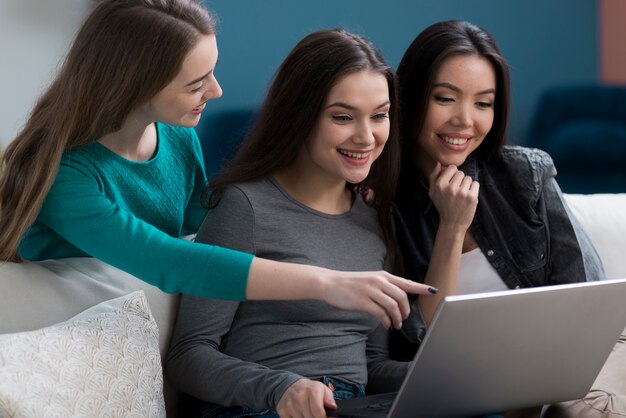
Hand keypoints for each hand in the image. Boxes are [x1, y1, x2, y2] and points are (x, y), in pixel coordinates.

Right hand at [276, 378, 335, 417]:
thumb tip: (333, 408)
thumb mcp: (322, 389)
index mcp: (312, 391)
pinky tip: (300, 415)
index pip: (318, 412)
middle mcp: (300, 397)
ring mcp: (290, 405)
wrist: (289, 385)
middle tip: (317, 415)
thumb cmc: (309, 389)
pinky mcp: (282, 412)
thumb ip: (329, 399)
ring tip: (308, 414)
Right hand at [321, 269, 436, 329]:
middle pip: (402, 297)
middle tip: (403, 319)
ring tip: (395, 324)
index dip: (421, 287)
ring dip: (397, 318)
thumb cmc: (350, 283)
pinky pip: (381, 314)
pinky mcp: (363, 301)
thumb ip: (384, 286)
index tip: (433, 291)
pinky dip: (386, 321)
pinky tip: (386, 325)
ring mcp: (370, 291)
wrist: (330, 283)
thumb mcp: (370, 279)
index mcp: (383, 276)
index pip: (406, 282)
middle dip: (406, 311)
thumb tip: (399, 300)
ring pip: (393, 306)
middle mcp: (379, 281)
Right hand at [428, 163, 478, 231]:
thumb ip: (434, 176)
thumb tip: (439, 163)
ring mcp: (462, 192)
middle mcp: (450, 188)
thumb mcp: (432, 192)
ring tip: (461, 195)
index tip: (451, 182)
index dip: (452, 174)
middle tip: (456, 191)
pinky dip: (473, 189)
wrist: (452, 224)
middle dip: (459, 180)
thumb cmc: (442, 206)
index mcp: (440, 185)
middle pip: (461, 173)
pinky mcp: (472, 197)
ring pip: (468, 178)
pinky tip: (467, 197)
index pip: (452, 168)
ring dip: (466, 185)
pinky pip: (476, 184)